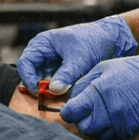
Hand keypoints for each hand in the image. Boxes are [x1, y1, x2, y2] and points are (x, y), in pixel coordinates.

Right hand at [17, 16, 137, 95]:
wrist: (112, 40)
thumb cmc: (94, 41)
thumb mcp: (79, 58)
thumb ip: (66, 75)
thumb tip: (53, 91)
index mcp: (43, 43)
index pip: (25, 63)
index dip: (28, 79)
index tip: (39, 92)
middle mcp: (44, 54)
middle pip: (31, 75)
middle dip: (40, 88)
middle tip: (50, 99)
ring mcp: (52, 64)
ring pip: (43, 83)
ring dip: (50, 92)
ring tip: (62, 96)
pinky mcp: (61, 73)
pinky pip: (54, 85)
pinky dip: (58, 92)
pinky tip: (67, 95)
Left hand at [60, 48, 138, 139]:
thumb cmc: (132, 69)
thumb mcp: (103, 67)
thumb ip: (83, 84)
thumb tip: (70, 99)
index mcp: (99, 92)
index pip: (71, 113)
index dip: (69, 110)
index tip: (72, 107)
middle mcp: (108, 111)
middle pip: (82, 127)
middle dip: (81, 119)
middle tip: (87, 108)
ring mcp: (120, 123)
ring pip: (95, 134)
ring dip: (94, 126)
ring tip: (101, 111)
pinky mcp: (130, 130)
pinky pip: (110, 136)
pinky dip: (107, 129)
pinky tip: (112, 116)